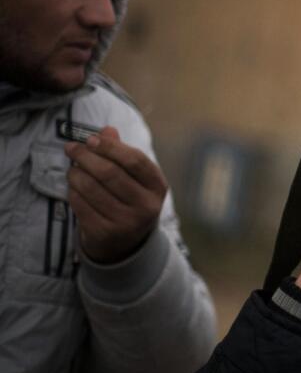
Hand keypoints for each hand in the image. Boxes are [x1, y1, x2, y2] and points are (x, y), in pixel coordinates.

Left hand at [64, 126, 167, 263]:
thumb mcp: (134, 178)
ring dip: (75, 174)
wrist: (126, 242)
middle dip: (86, 157)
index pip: (134, 160)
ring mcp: (126, 222)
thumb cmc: (129, 199)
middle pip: (110, 173)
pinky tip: (73, 187)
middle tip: (71, 148)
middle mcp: (146, 206)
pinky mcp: (105, 233)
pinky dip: (72, 192)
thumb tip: (107, 130)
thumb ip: (121, 153)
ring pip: (91, 189)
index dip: (110, 147)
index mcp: (158, 187)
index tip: (91, 139)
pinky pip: (80, 205)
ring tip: (72, 168)